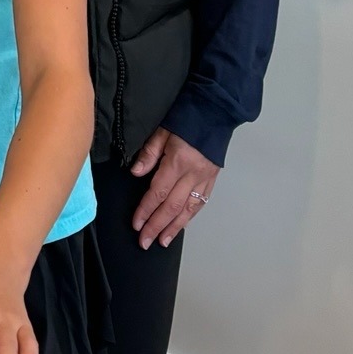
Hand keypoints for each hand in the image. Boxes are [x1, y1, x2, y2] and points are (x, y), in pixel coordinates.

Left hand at [130, 128, 219, 248]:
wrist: (216, 111)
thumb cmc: (187, 118)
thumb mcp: (162, 131)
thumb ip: (149, 154)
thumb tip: (136, 173)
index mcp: (179, 162)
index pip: (158, 192)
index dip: (146, 210)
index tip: (136, 224)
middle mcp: (193, 174)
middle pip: (172, 206)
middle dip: (157, 226)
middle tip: (145, 241)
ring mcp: (205, 179)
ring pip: (188, 210)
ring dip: (174, 228)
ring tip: (162, 241)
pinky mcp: (212, 179)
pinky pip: (199, 203)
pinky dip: (189, 217)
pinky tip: (180, 225)